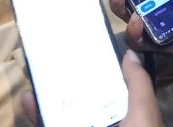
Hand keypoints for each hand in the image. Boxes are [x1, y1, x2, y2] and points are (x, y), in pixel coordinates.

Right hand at [20, 51, 161, 126]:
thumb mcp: (143, 114)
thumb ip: (138, 86)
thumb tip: (131, 54)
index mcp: (123, 119)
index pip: (109, 93)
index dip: (95, 74)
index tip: (80, 52)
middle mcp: (100, 125)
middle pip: (81, 103)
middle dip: (64, 85)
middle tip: (48, 63)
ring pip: (61, 116)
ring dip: (46, 99)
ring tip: (34, 79)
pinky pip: (49, 125)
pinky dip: (38, 116)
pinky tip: (29, 102)